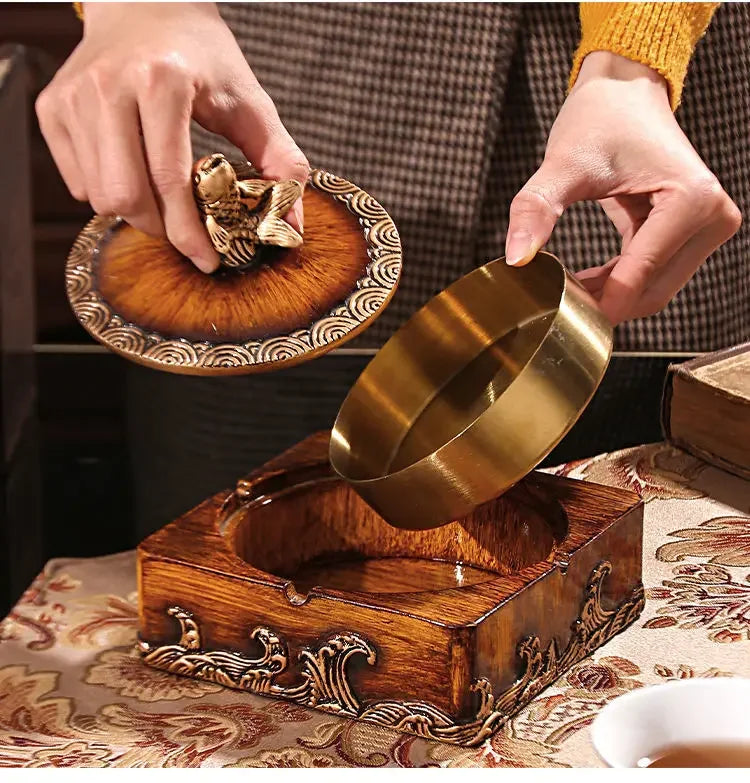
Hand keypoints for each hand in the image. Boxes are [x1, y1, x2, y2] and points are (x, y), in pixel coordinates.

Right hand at [36, 2, 308, 272]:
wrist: (146, 5)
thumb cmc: (203, 55)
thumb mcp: (252, 101)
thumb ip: (281, 160)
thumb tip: (290, 225)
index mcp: (162, 80)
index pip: (168, 179)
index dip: (187, 232)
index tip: (206, 259)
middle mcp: (109, 84)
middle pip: (124, 196)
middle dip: (160, 228)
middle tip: (185, 229)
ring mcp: (74, 96)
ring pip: (98, 195)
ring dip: (135, 213)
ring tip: (163, 199)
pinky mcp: (52, 107)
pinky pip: (77, 182)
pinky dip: (107, 193)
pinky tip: (133, 174)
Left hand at [505, 52, 740, 323]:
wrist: (624, 91)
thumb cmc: (601, 118)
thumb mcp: (563, 164)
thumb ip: (536, 209)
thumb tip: (516, 258)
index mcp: (691, 201)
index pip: (639, 276)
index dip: (597, 303)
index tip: (557, 310)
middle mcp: (712, 216)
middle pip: (652, 293)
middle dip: (604, 304)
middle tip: (556, 300)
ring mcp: (707, 226)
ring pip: (653, 290)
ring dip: (610, 297)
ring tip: (566, 287)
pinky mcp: (693, 232)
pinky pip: (652, 276)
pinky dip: (617, 284)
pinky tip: (583, 281)